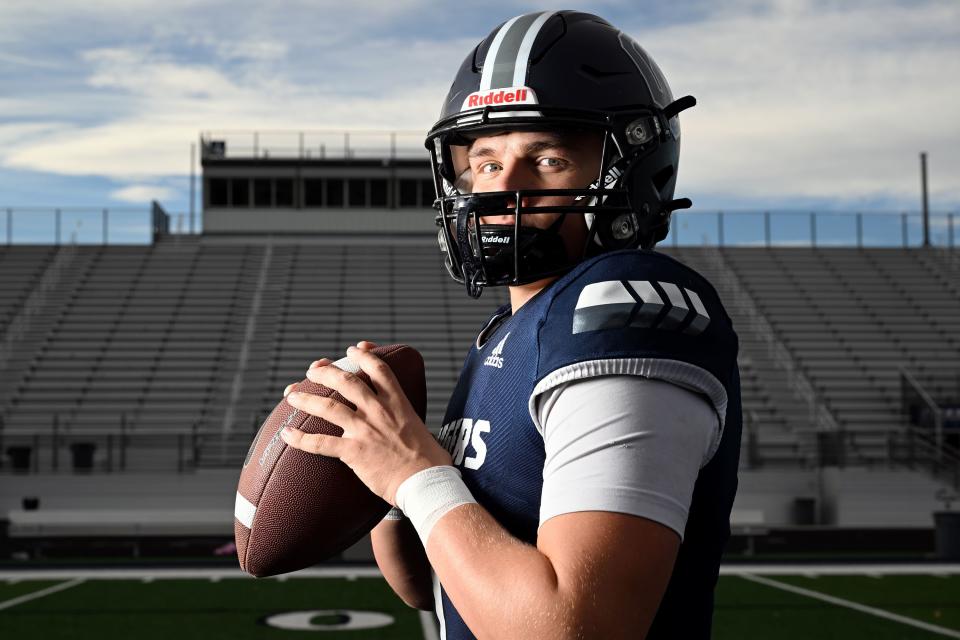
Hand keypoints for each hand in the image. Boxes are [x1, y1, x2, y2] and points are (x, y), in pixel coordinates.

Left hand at [281, 344, 451, 504]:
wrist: (426, 482)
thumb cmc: (430, 461)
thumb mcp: (422, 427)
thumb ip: (408, 419)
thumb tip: (408, 423)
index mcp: (397, 403)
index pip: (379, 369)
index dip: (364, 355)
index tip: (353, 350)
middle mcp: (379, 411)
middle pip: (347, 381)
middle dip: (326, 372)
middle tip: (313, 370)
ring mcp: (365, 430)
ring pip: (329, 406)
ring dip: (306, 398)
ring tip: (292, 395)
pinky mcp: (354, 451)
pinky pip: (320, 442)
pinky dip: (300, 439)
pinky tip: (287, 435)